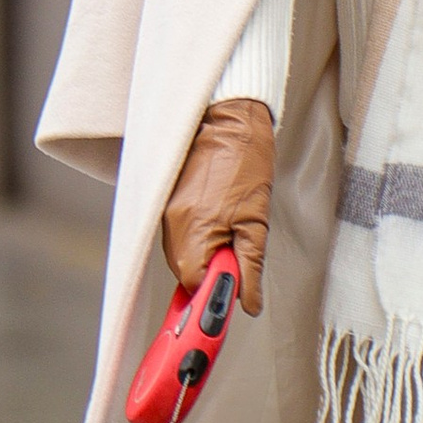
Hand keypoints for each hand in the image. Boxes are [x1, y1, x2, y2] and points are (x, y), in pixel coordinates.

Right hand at [162, 98, 273, 314]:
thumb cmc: (246, 161)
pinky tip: (215, 222)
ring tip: (229, 232)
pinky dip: (197, 239)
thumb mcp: (257, 221)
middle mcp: (173, 226)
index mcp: (194, 232)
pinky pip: (178, 236)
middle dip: (212, 274)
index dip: (216, 292)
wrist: (228, 120)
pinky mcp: (167, 203)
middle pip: (186, 273)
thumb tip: (249, 302)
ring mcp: (166, 214)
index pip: (195, 285)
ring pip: (182, 256)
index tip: (233, 292)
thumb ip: (251, 267)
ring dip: (206, 255)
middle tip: (237, 258)